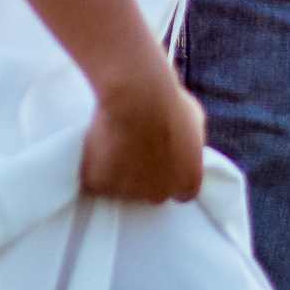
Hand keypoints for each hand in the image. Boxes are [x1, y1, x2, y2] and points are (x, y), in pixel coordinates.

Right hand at [80, 67, 206, 202]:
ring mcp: (129, 192)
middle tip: (135, 147)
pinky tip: (98, 145)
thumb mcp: (194, 119)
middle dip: (144, 175)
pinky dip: (95, 166)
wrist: (137, 96)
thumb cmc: (168, 101)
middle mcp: (160, 194)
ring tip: (115, 141)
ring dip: (118, 170)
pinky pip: (95, 179)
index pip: (181, 192)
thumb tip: (184, 139)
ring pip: (120, 186)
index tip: (159, 158)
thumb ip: (191, 141)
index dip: (169, 174)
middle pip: (150, 192)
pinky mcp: (101, 185)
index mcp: (187, 181)